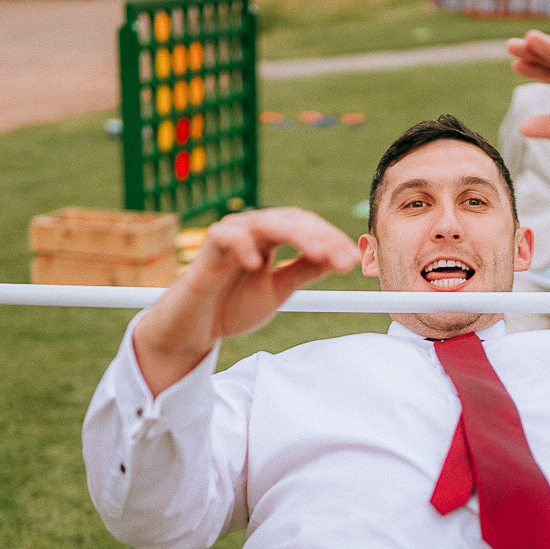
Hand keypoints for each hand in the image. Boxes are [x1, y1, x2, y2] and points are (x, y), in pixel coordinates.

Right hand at [133, 207, 358, 394]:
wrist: (196, 328)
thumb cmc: (232, 304)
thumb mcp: (279, 290)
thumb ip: (304, 272)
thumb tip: (341, 259)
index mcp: (271, 239)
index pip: (306, 227)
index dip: (332, 240)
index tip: (353, 260)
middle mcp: (253, 232)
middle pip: (291, 220)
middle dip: (321, 237)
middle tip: (343, 259)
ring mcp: (231, 237)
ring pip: (265, 223)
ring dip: (296, 236)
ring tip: (317, 253)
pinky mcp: (207, 250)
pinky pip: (226, 237)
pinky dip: (242, 246)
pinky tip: (257, 264)